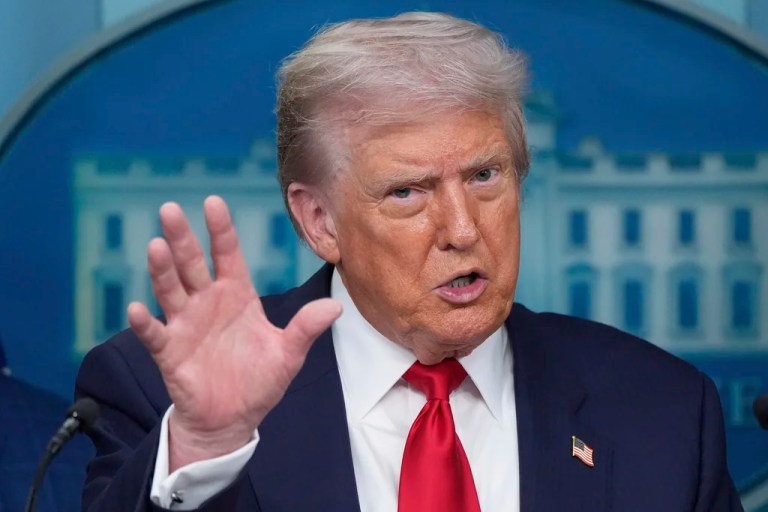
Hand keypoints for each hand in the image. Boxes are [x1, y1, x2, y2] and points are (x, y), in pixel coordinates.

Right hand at [127, 196, 340, 470]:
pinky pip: (155, 334)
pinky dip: (145, 322)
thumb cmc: (259, 381)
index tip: (214, 201)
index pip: (227, 255)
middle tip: (170, 209)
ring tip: (156, 246)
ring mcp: (186, 325)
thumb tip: (337, 306)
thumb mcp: (289, 354)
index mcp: (237, 295)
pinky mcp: (170, 352)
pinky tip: (135, 308)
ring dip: (162, 270)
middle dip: (182, 237)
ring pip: (170, 291)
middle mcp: (208, 303)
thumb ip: (306, 328)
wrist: (233, 419)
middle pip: (192, 264)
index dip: (221, 230)